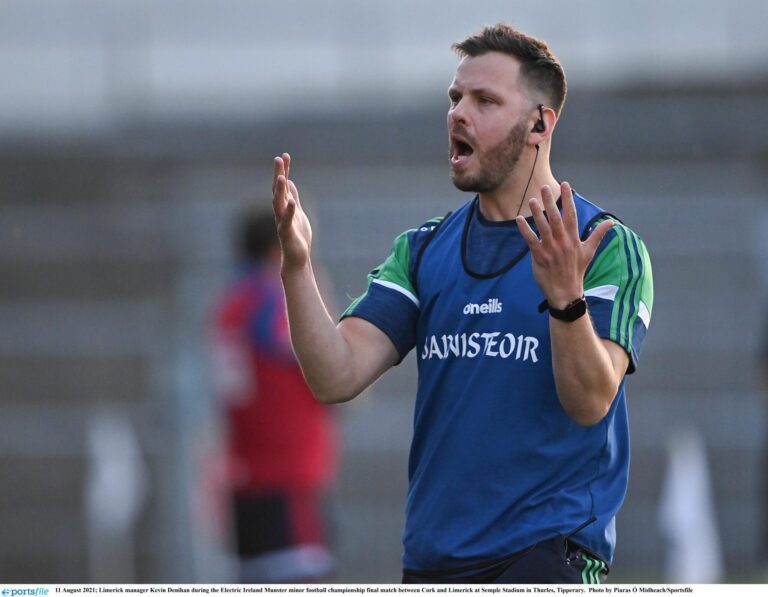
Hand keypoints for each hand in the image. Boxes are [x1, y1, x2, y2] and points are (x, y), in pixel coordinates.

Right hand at [272, 152, 312, 272]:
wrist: (297, 258)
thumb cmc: (297, 236)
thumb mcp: (297, 212)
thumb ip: (293, 198)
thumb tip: (290, 182)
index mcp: (284, 206)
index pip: (282, 185)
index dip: (284, 171)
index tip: (285, 156)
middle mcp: (280, 212)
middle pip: (277, 191)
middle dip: (278, 175)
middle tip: (278, 159)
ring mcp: (282, 222)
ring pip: (278, 204)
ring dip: (280, 191)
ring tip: (282, 177)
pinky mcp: (286, 233)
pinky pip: (286, 221)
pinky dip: (289, 211)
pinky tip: (292, 202)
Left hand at [515, 182, 613, 308]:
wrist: (566, 292)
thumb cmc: (577, 270)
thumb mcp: (589, 252)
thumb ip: (598, 235)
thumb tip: (611, 222)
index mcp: (574, 239)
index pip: (571, 214)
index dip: (568, 199)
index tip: (565, 185)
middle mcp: (562, 242)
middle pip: (556, 218)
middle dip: (550, 202)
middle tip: (544, 187)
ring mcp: (550, 249)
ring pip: (543, 227)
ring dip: (537, 213)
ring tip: (531, 200)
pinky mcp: (539, 256)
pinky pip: (531, 240)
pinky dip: (525, 229)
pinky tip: (519, 219)